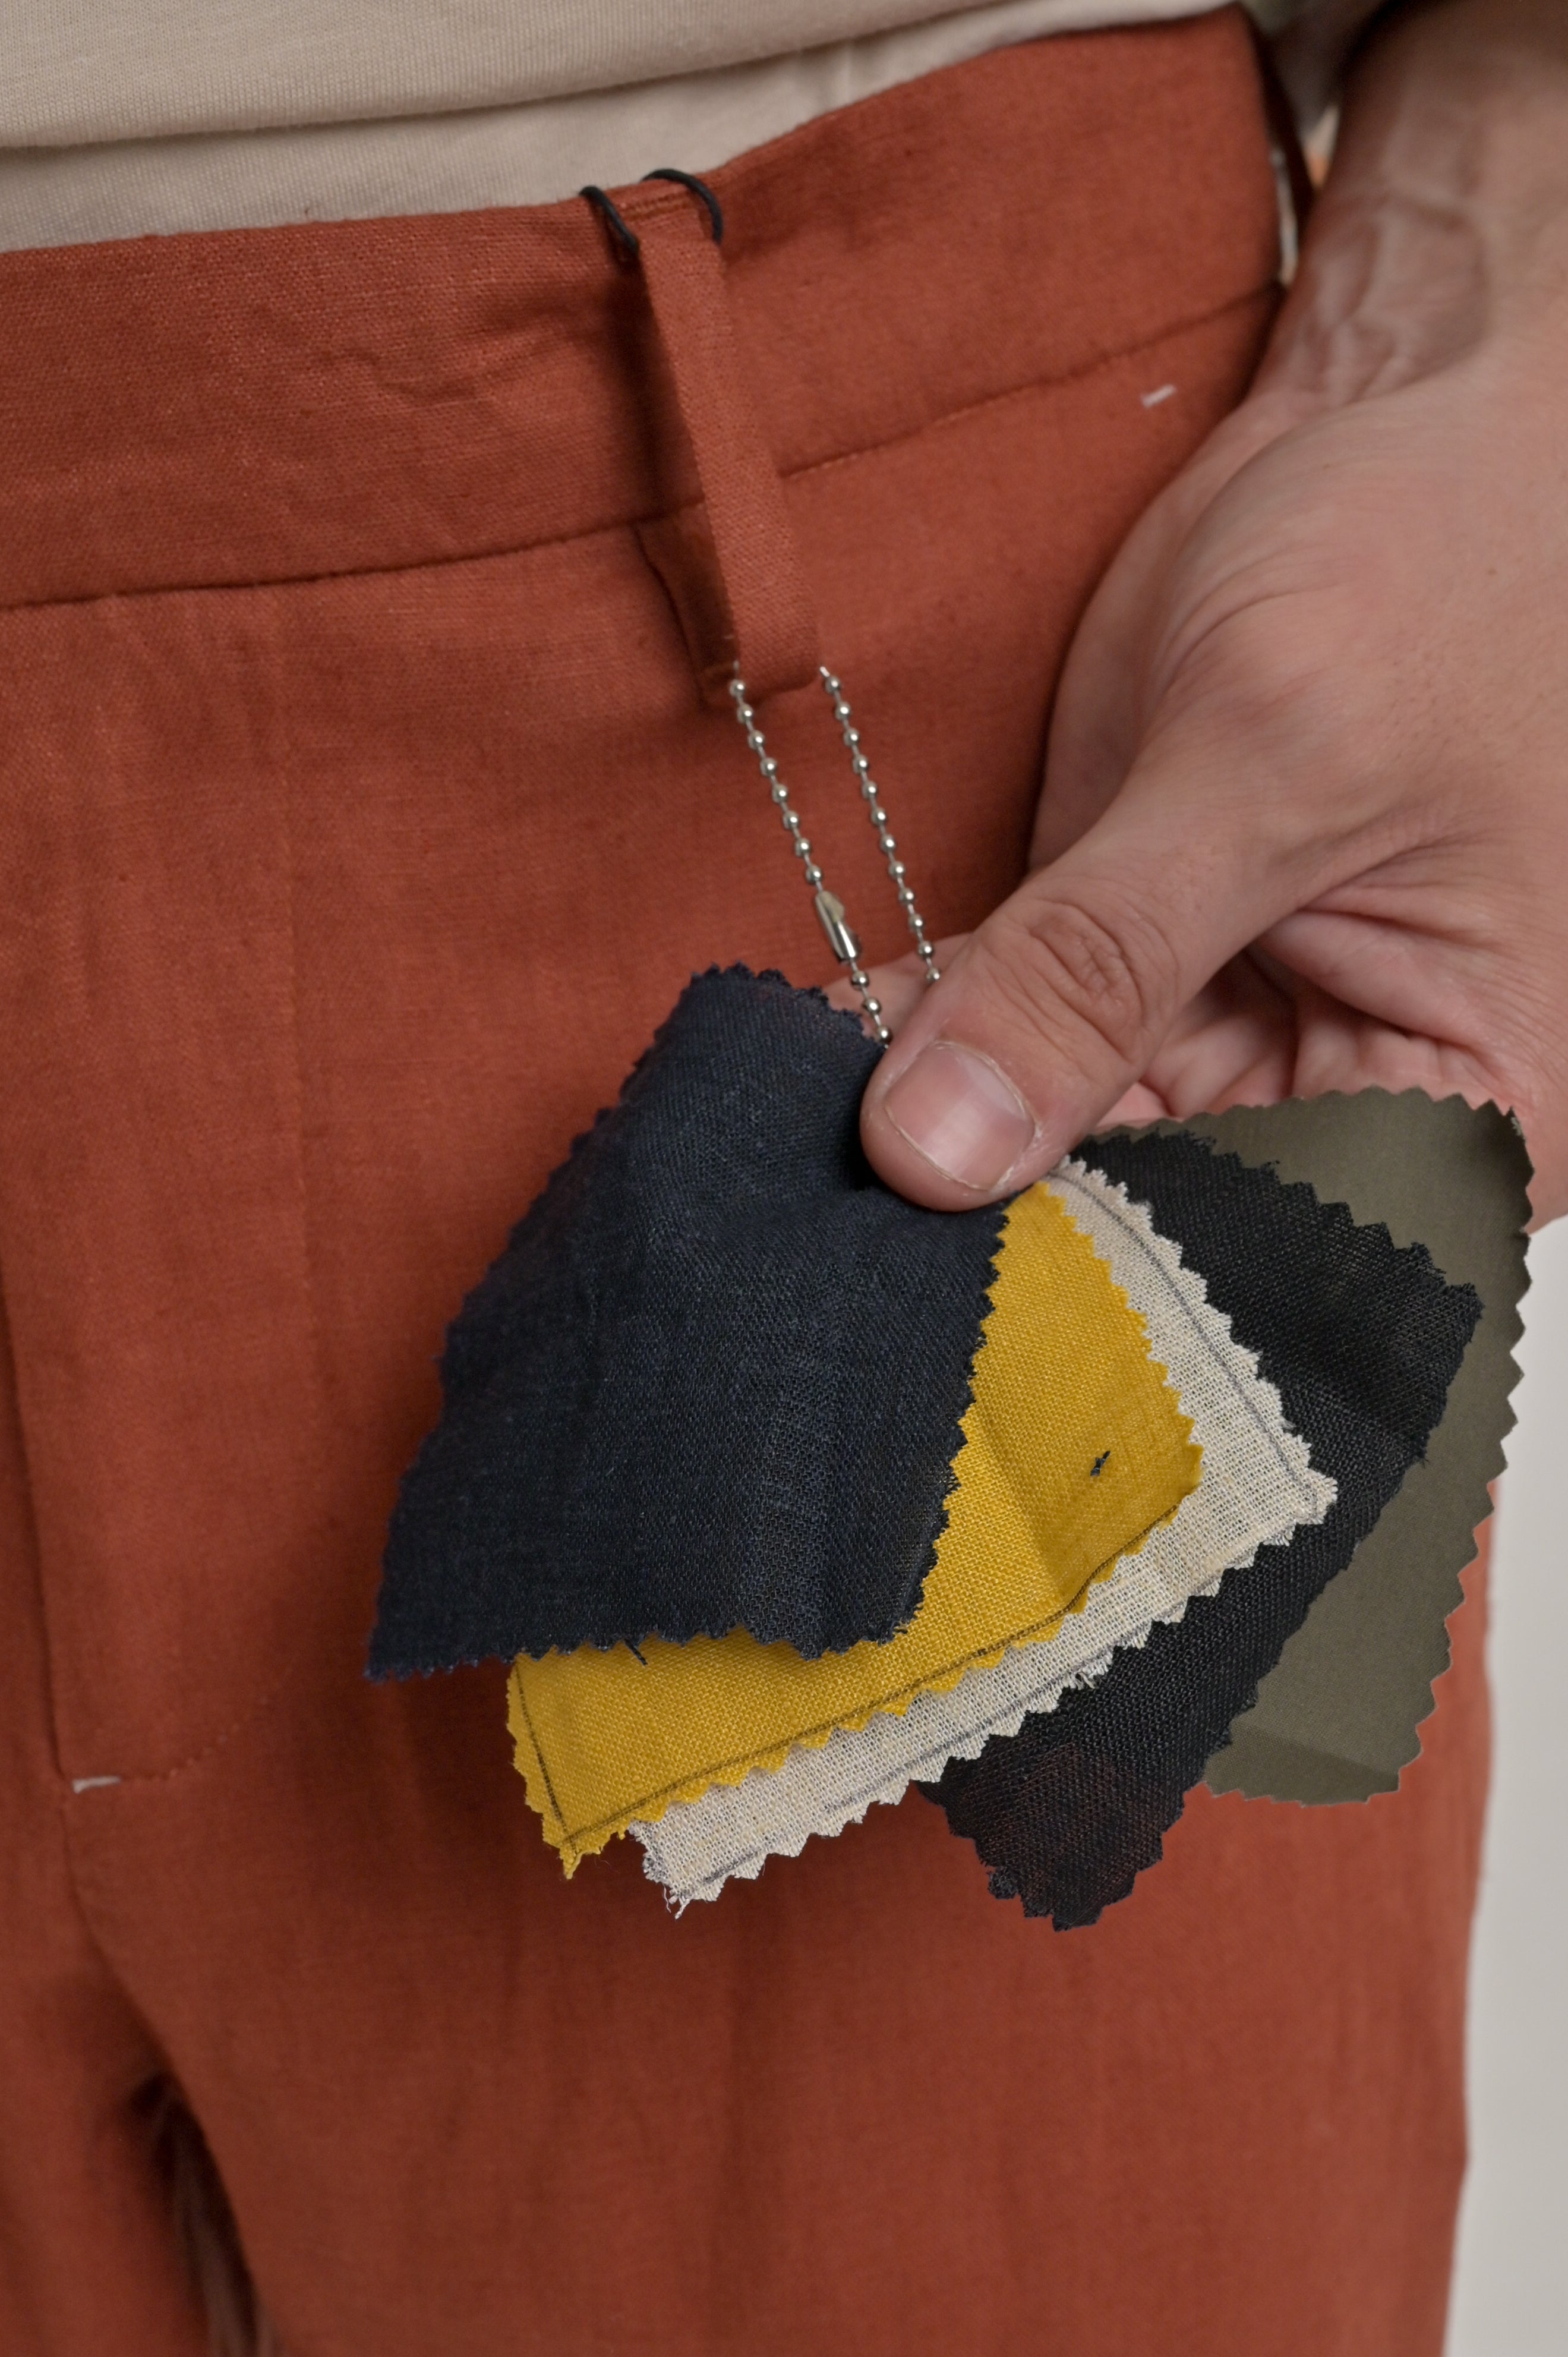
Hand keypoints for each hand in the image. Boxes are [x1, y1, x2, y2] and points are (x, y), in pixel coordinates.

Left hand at [852, 0, 1567, 1221]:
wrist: (1402, 418)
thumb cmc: (1440, 562)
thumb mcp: (1274, 762)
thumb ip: (1099, 967)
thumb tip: (934, 1153)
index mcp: (1457, 1112)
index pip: (1246, 1261)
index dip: (1075, 1285)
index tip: (906, 1294)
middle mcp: (1341, 1101)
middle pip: (1139, 1219)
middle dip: (979, 1215)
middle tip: (806, 1239)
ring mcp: (1228, 1030)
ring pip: (1054, 1132)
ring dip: (925, 1126)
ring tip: (784, 1155)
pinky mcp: (1133, 955)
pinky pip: (1008, 1028)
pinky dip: (917, 1032)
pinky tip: (808, 1053)